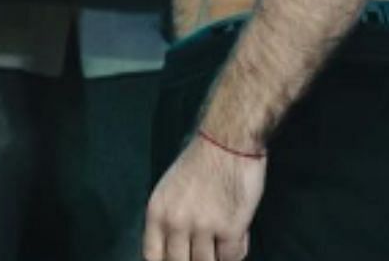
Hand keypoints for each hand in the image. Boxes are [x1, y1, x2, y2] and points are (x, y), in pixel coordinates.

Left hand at [142, 133, 265, 260]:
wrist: (228, 140)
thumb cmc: (201, 160)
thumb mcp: (170, 190)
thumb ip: (169, 220)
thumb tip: (178, 249)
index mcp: (157, 212)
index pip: (153, 257)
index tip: (180, 259)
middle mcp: (176, 222)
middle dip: (193, 260)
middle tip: (205, 250)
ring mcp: (203, 227)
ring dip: (216, 256)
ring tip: (221, 241)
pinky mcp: (230, 228)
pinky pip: (232, 257)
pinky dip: (236, 250)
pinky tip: (236, 236)